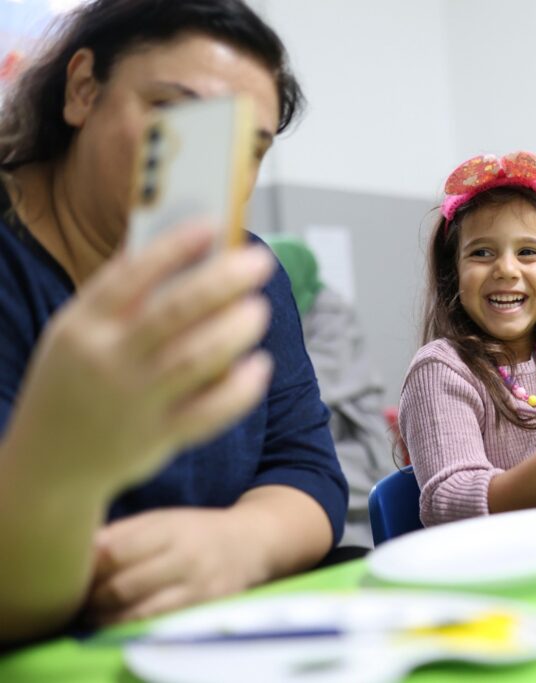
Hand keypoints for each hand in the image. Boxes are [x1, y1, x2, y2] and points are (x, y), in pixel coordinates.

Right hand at [4, 225, 274, 494]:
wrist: (49, 460)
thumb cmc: (78, 380)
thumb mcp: (79, 333)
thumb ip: (124, 300)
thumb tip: (189, 255)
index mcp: (84, 325)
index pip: (130, 276)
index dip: (173, 248)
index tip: (211, 225)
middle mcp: (108, 360)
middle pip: (172, 313)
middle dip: (221, 282)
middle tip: (258, 262)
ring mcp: (134, 401)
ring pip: (195, 360)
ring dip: (234, 331)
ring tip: (259, 309)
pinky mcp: (160, 436)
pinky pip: (209, 412)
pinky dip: (239, 389)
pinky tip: (259, 365)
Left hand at [86, 508, 267, 624]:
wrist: (252, 543)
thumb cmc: (196, 530)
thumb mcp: (164, 519)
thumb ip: (124, 532)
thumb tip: (81, 550)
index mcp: (172, 528)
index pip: (117, 552)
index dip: (88, 567)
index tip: (75, 571)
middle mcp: (186, 557)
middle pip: (124, 586)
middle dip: (93, 597)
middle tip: (80, 598)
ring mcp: (198, 587)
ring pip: (139, 613)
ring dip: (108, 618)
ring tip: (94, 614)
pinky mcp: (204, 609)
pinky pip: (159, 625)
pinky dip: (131, 626)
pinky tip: (119, 622)